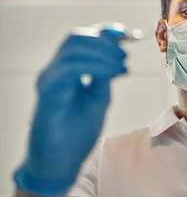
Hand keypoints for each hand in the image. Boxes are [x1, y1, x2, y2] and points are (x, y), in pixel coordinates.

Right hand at [14, 27, 127, 196]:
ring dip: (103, 52)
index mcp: (65, 70)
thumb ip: (105, 73)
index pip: (81, 39)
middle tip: (125, 55)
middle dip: (105, 41)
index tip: (127, 35)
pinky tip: (111, 73)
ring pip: (74, 48)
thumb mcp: (98, 97)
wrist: (60, 163)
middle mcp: (54, 70)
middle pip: (76, 37)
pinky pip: (71, 68)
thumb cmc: (76, 132)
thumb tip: (116, 51)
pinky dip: (95, 65)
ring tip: (122, 65)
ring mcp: (49, 79)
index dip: (104, 32)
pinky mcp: (48, 92)